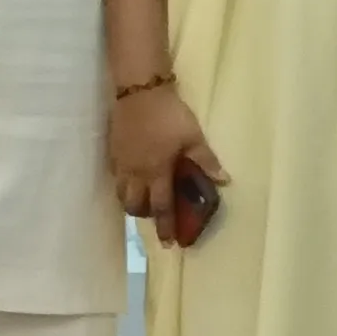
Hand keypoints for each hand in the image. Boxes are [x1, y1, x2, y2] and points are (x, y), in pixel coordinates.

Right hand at [109, 84, 226, 234]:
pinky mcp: (112, 152)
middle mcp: (135, 173)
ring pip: (121, 194)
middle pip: (134, 206)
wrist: (139, 91)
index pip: (161, 207)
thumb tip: (223, 180)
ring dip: (132, 201)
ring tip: (144, 197)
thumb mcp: (193, 137)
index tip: (169, 244)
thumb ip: (206, 161)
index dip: (166, 226)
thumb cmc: (170, 115)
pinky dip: (124, 184)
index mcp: (156, 172)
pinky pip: (116, 178)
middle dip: (145, 214)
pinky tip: (134, 177)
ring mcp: (121, 163)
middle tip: (157, 213)